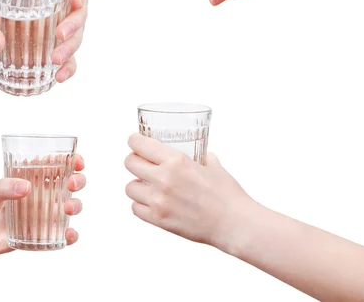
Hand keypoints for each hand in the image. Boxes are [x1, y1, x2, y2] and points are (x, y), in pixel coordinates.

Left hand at [0, 0, 86, 82]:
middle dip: (75, 23)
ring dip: (71, 47)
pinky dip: (66, 66)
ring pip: (72, 33)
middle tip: (61, 37)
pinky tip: (59, 76)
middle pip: (74, 7)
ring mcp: (41, 23)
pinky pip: (61, 55)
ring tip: (56, 62)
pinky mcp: (36, 45)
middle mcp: (40, 0)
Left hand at [0, 155, 84, 260]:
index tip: (77, 162)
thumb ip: (5, 187)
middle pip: (69, 183)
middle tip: (72, 184)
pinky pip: (60, 234)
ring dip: (76, 205)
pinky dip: (70, 235)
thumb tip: (25, 187)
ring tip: (68, 209)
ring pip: (69, 206)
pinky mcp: (38, 234)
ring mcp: (40, 214)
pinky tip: (70, 235)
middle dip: (78, 181)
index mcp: (29, 177)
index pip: (56, 164)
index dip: (72, 160)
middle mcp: (39, 194)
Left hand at [124, 134, 253, 252]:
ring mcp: (159, 200)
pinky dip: (140, 204)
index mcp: (176, 161)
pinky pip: (135, 208)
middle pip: (129, 163)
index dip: (134, 140)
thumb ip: (204, 158)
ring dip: (136, 184)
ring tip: (145, 185)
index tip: (134, 140)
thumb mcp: (214, 167)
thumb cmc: (227, 195)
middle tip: (139, 162)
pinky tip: (150, 202)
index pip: (140, 145)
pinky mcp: (159, 219)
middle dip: (133, 160)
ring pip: (129, 187)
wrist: (233, 223)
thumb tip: (202, 154)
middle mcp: (164, 178)